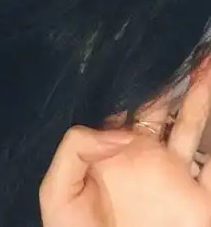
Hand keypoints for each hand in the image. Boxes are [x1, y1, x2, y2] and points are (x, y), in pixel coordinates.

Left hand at [40, 60, 210, 226]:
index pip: (127, 111)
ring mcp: (175, 177)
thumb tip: (118, 130)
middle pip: (164, 111)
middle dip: (177, 82)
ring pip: (193, 127)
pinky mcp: (200, 202)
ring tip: (208, 61)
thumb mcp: (58, 191)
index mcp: (112, 153)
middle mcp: (146, 158)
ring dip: (202, 96)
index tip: (145, 56)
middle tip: (190, 51)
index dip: (137, 85)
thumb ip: (76, 150)